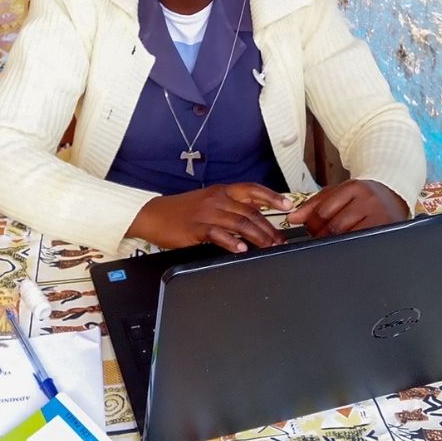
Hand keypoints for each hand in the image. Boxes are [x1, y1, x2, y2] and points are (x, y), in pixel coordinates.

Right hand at [127, 183, 292, 252]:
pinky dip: (232, 242)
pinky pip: (218, 234)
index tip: (288, 205)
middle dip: (269, 227)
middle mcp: (218, 199)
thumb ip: (231, 206)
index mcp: (223, 191)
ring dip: (257, 236)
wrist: (153, 214)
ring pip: (240, 223)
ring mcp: (207, 213)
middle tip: (280, 240)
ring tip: (268, 246)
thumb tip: (255, 216)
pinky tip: (241, 250)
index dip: (272, 197)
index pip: (253, 190)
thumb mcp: (209, 201)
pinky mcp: (196, 228)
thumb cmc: (182, 210)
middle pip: (251, 212)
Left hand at [286, 179, 408, 237]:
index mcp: (353, 188)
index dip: (311, 224)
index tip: (309, 229)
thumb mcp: (338, 193)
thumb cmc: (362, 196)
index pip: (324, 211)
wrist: (393, 195)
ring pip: (348, 238)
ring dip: (334, 244)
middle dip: (321, 236)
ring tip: (333, 241)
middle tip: (319, 238)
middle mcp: (368, 201)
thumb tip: (293, 218)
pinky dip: (350, 247)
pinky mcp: (387, 231)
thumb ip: (314, 204)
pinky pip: (362, 244)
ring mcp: (380, 217)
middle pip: (335, 227)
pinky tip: (347, 245)